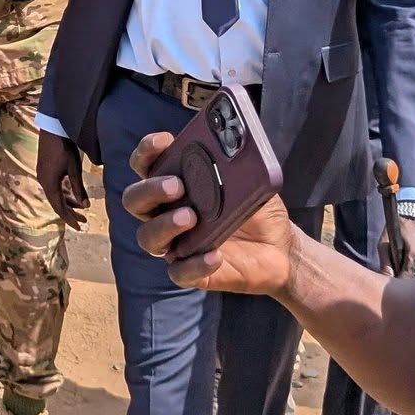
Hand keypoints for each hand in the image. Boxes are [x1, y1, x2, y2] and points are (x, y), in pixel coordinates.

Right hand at [37, 131, 90, 231]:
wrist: (53, 129)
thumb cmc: (64, 148)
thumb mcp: (73, 169)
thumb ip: (78, 188)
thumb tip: (85, 206)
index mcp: (49, 184)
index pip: (59, 207)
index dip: (69, 219)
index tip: (79, 227)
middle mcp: (43, 182)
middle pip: (56, 203)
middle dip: (70, 213)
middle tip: (83, 222)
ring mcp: (43, 175)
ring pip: (55, 195)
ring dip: (67, 203)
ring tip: (81, 209)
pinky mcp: (45, 170)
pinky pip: (54, 187)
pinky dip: (63, 193)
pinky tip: (72, 194)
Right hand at [121, 132, 295, 294]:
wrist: (279, 247)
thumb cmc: (258, 209)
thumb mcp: (253, 180)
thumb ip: (239, 164)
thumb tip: (235, 146)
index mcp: (175, 183)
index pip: (145, 164)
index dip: (147, 151)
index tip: (164, 142)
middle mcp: (167, 213)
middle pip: (135, 200)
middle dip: (150, 190)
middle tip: (177, 185)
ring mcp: (176, 243)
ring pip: (148, 238)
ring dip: (164, 224)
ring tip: (191, 217)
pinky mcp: (192, 271)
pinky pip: (180, 272)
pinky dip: (193, 264)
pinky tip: (214, 254)